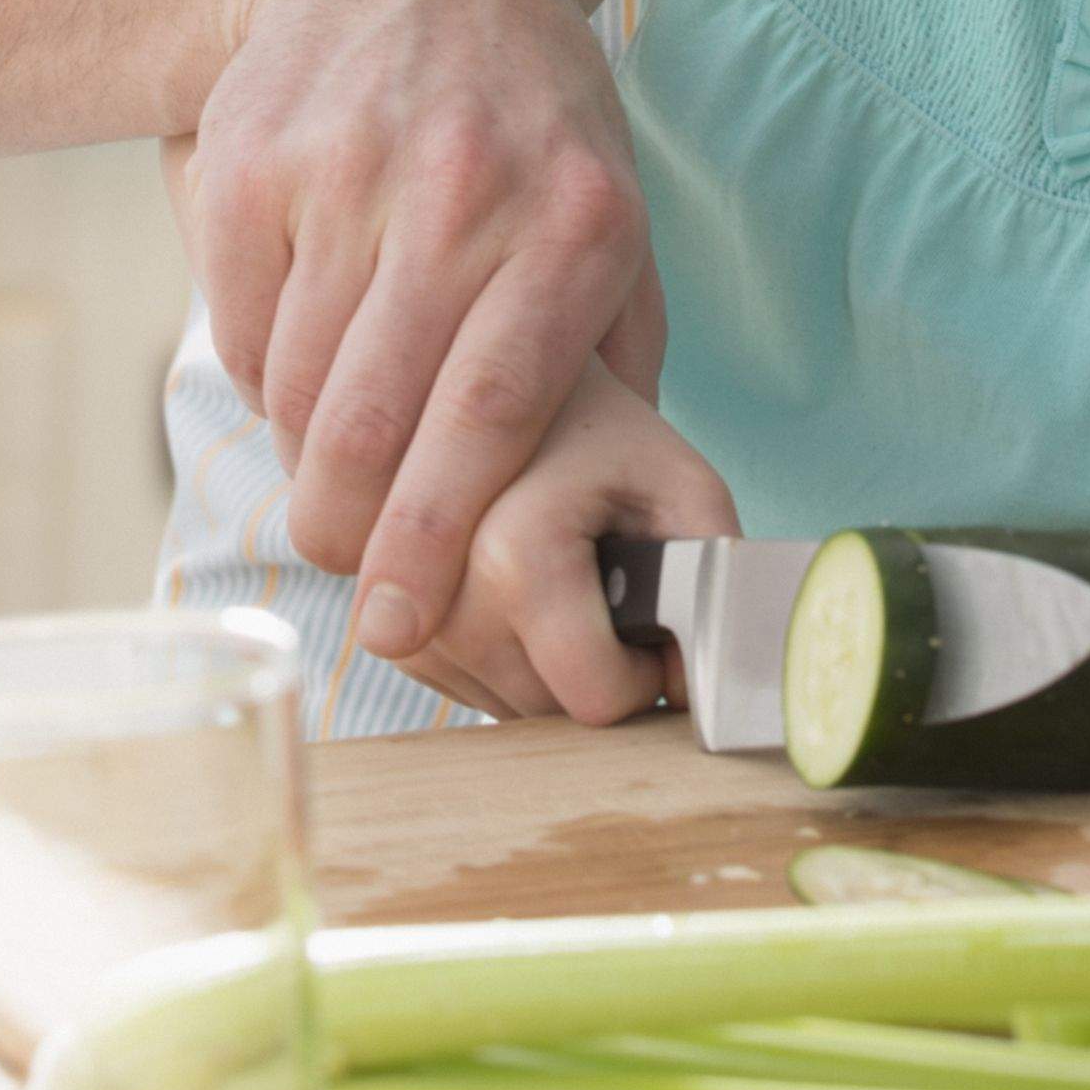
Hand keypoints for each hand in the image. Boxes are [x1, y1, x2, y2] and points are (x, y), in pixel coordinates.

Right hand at [177, 0, 663, 657]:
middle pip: (377, 420)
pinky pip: (242, 327)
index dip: (437, 532)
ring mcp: (349, 170)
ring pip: (299, 385)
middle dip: (352, 530)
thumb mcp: (608, 202)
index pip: (492, 412)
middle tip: (350, 571)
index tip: (403, 622)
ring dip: (306, 452)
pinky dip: (259, 371)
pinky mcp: (255, 162)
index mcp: (574, 221)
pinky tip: (297, 344)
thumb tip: (624, 512)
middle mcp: (465, 192)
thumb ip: (616, 351)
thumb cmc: (520, 111)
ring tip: (332, 452)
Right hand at [394, 365, 737, 725]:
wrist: (499, 382)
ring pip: (501, 705)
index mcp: (510, 551)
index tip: (648, 604)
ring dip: (545, 665)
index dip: (643, 670)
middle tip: (605, 577)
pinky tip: (515, 587)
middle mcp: (430, 587)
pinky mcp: (373, 618)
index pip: (593, 696)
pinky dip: (503, 658)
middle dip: (592, 665)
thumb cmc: (601, 437)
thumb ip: (716, 578)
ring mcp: (387, 607)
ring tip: (557, 571)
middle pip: (545, 707)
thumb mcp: (682, 482)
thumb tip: (695, 688)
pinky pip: (464, 686)